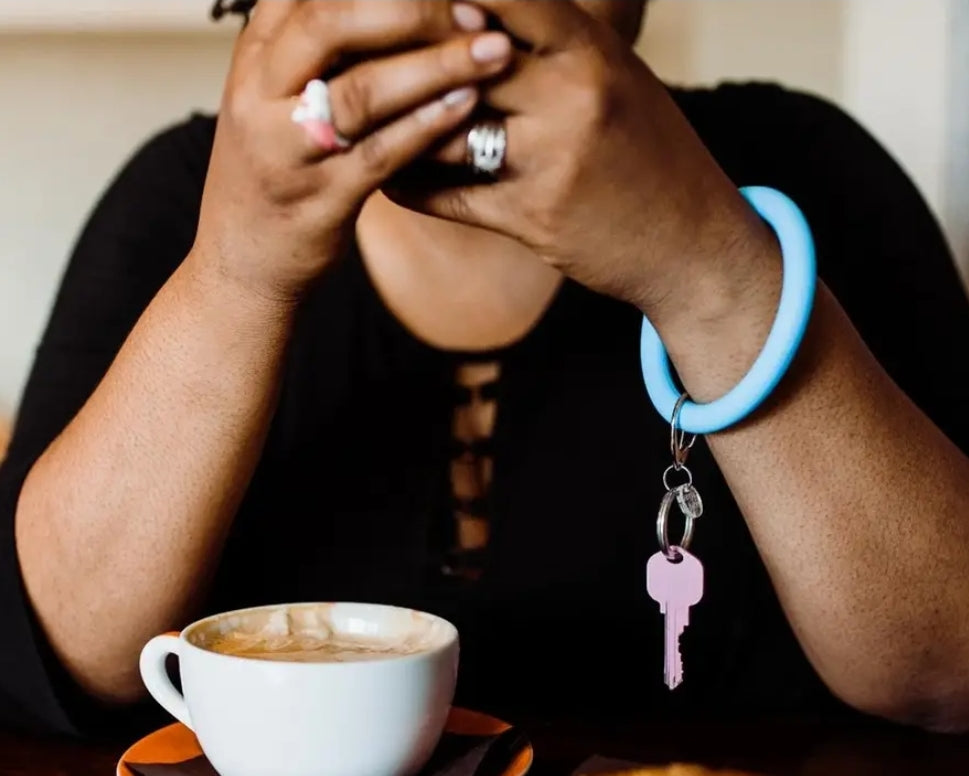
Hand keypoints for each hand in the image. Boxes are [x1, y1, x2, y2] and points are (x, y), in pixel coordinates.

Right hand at [191, 0, 513, 304]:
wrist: (240, 263)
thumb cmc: (276, 171)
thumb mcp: (277, 96)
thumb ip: (319, 49)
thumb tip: (395, 8)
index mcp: (255, 56)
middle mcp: (260, 93)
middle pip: (331, 21)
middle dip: (412, 8)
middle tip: (475, 10)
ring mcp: (287, 149)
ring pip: (362, 90)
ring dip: (435, 66)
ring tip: (494, 51)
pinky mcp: (320, 199)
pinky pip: (380, 154)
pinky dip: (428, 126)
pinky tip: (468, 103)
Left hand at [390, 0, 773, 321]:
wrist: (692, 240)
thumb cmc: (649, 151)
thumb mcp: (614, 75)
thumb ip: (551, 42)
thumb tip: (471, 10)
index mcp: (592, 48)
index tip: (389, 4)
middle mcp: (572, 93)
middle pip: (457, 60)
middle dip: (401, 60)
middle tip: (347, 60)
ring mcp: (552, 157)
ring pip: (441, 128)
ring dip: (394, 127)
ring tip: (357, 121)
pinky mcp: (532, 216)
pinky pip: (446, 194)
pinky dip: (409, 185)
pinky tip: (389, 178)